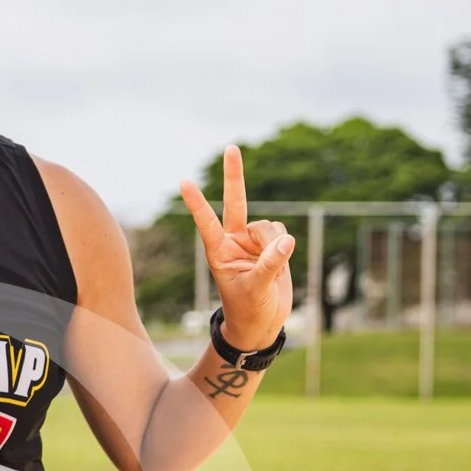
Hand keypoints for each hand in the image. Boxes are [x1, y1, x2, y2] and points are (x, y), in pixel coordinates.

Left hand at [180, 147, 293, 354]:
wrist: (261, 322)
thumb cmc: (248, 310)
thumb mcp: (255, 290)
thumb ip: (270, 265)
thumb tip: (286, 240)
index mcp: (218, 251)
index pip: (206, 222)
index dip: (197, 203)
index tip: (184, 182)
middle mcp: (233, 240)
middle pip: (235, 202)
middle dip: (234, 175)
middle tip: (230, 147)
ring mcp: (252, 240)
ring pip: (269, 226)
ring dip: (273, 244)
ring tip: (269, 269)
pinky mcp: (271, 244)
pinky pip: (282, 233)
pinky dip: (284, 246)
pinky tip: (279, 263)